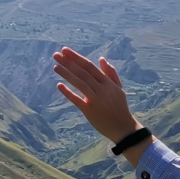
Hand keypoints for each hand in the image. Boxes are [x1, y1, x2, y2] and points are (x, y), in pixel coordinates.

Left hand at [52, 47, 147, 162]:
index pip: (89, 66)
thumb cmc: (120, 107)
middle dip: (68, 62)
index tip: (65, 50)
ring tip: (55, 66)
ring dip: (66, 74)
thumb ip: (111, 73)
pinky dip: (68, 92)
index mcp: (108, 82)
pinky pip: (77, 100)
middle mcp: (102, 89)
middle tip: (56, 54)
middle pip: (83, 73)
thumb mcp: (119, 88)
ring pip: (79, 83)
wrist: (123, 128)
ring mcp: (96, 100)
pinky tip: (59, 85)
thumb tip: (102, 59)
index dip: (76, 58)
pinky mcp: (90, 111)